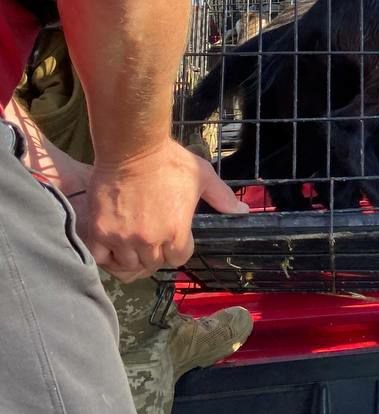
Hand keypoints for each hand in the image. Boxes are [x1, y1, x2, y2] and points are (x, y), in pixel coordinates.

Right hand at [83, 138, 248, 281]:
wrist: (132, 148)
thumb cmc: (170, 160)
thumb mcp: (203, 177)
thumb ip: (223, 198)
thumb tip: (243, 211)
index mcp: (177, 231)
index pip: (178, 259)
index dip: (178, 250)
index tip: (173, 239)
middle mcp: (150, 240)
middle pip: (153, 264)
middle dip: (156, 254)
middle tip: (152, 239)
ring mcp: (122, 238)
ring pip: (128, 265)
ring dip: (132, 257)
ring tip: (133, 243)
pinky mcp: (100, 232)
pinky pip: (101, 258)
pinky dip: (107, 256)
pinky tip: (113, 246)